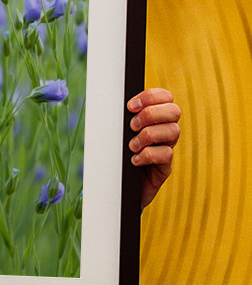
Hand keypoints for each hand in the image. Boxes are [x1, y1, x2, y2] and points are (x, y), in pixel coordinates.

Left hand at [127, 87, 180, 208]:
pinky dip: (147, 155)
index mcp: (155, 118)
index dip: (151, 96)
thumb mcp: (118, 134)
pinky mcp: (165, 167)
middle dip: (150, 114)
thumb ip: (121, 118)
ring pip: (173, 131)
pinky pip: (166, 154)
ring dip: (148, 135)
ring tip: (131, 146)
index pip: (166, 97)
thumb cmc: (117, 156)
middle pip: (174, 111)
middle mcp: (165, 131)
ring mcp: (167, 148)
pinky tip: (134, 160)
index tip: (130, 106)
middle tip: (132, 126)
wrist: (118, 188)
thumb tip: (111, 104)